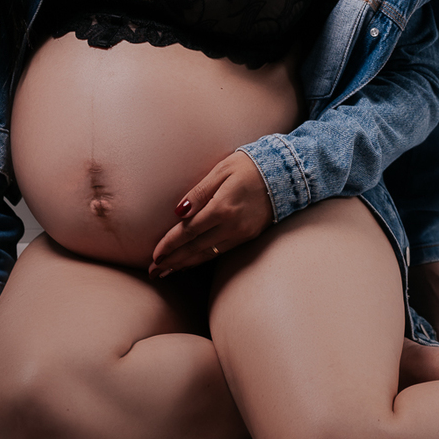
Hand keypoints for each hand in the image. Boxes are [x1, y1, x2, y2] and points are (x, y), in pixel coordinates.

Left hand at [148, 152, 273, 275]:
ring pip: (207, 254)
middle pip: (195, 248)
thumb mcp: (221, 170)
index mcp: (222, 207)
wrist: (285, 174)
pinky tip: (190, 262)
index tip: (154, 255)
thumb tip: (178, 212)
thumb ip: (198, 192)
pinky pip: (220, 252)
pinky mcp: (248, 236)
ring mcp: (241, 233)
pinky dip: (202, 258)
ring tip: (166, 272)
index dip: (170, 244)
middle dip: (173, 261)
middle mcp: (232, 225)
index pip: (189, 231)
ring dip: (185, 264)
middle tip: (154, 271)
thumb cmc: (248, 166)